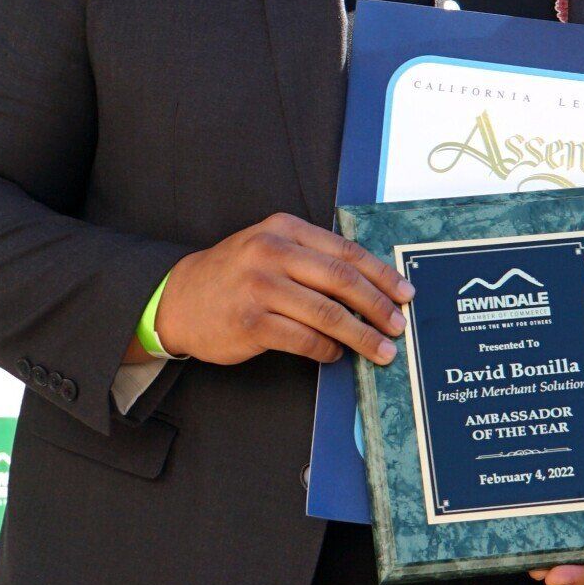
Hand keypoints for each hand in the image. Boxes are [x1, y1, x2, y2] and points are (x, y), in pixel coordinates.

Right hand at [151, 213, 413, 365]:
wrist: (178, 298)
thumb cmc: (235, 275)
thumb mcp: (270, 248)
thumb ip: (312, 257)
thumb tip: (371, 285)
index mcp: (284, 229)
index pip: (346, 252)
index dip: (382, 274)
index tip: (405, 293)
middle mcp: (272, 253)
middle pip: (342, 281)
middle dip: (378, 307)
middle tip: (398, 326)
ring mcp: (260, 288)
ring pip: (327, 314)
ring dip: (360, 336)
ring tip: (380, 350)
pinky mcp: (250, 323)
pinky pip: (303, 339)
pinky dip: (326, 350)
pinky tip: (336, 355)